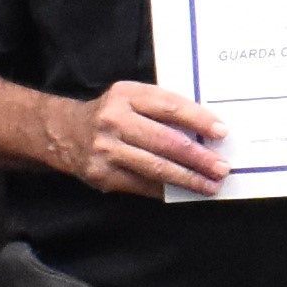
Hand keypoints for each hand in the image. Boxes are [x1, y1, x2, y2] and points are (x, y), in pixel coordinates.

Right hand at [56, 81, 228, 199]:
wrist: (64, 133)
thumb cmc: (111, 114)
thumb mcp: (130, 98)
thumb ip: (161, 108)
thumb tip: (205, 131)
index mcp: (126, 94)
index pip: (169, 106)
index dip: (198, 120)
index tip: (221, 132)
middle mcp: (114, 120)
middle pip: (165, 141)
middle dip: (199, 157)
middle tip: (221, 167)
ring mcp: (107, 149)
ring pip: (156, 167)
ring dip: (188, 178)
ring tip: (210, 184)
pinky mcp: (103, 175)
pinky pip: (143, 185)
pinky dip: (167, 190)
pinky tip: (186, 192)